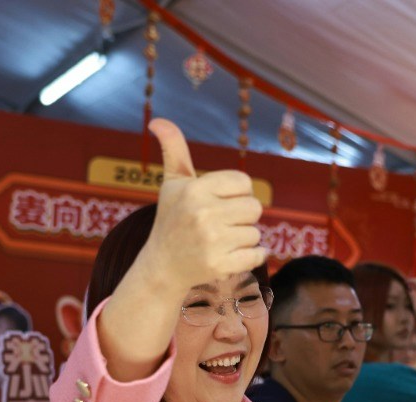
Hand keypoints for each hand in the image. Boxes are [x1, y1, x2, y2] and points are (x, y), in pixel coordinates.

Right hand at [141, 119, 264, 292]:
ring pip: (256, 233)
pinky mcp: (220, 266)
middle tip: (222, 224)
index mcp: (195, 190)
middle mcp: (203, 214)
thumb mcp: (172, 184)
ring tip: (222, 241)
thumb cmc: (172, 220)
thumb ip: (174, 150)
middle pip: (254, 207)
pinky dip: (251, 257)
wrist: (162, 267)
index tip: (221, 203)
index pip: (244, 182)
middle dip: (243, 216)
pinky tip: (232, 255)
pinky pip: (258, 255)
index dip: (237, 193)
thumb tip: (158, 120)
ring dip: (244, 238)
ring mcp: (212, 242)